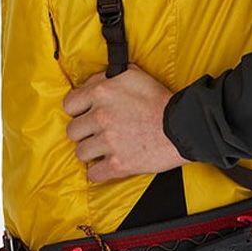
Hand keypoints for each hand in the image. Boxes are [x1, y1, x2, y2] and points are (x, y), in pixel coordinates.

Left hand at [63, 65, 189, 181]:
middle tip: (98, 133)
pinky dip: (100, 172)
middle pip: (72, 131)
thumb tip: (90, 84)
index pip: (69, 105)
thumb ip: (107, 78)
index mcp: (102, 93)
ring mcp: (108, 142)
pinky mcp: (118, 164)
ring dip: (92, 152)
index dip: (77, 111)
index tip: (85, 115)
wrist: (183, 126)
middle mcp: (101, 117)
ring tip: (104, 149)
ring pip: (81, 153)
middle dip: (84, 133)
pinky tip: (107, 165)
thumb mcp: (133, 76)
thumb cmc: (160, 100)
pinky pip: (94, 174)